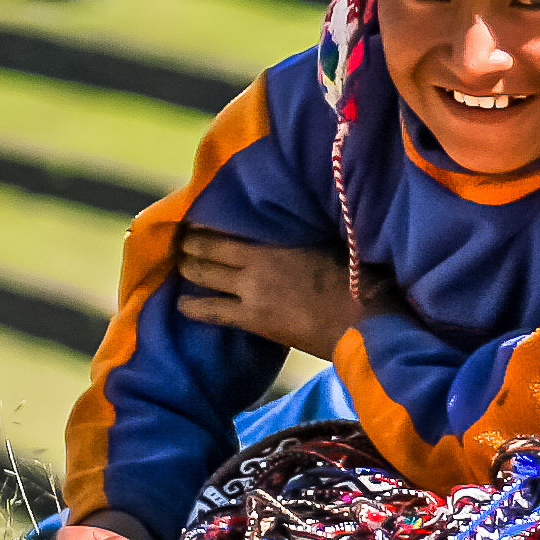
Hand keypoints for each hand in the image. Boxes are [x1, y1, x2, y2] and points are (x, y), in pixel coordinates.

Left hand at [175, 226, 395, 358]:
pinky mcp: (253, 321)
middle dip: (191, 244)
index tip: (193, 217)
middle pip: (210, 249)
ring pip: (206, 276)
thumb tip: (295, 226)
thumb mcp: (328, 245)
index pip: (227, 228)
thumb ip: (302, 237)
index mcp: (275, 244)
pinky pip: (214, 312)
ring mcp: (251, 293)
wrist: (359, 322)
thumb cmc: (353, 280)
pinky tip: (182, 306)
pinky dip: (195, 308)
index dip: (205, 223)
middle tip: (180, 240)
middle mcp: (256, 264)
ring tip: (180, 264)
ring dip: (189, 269)